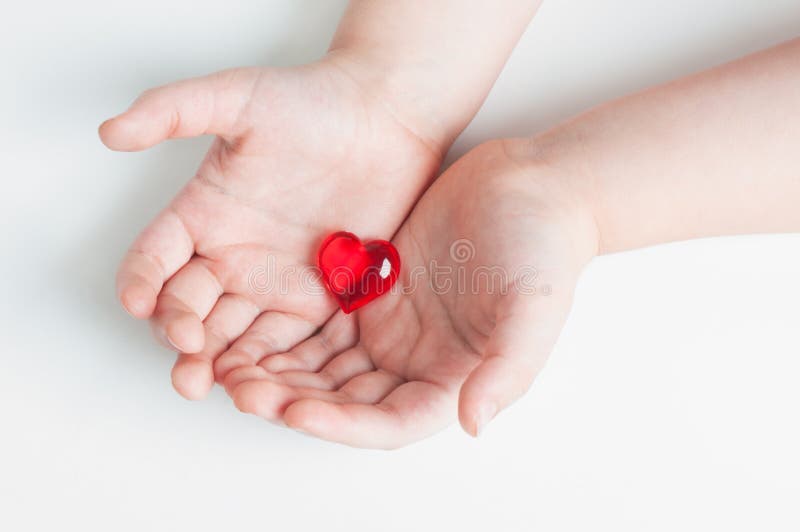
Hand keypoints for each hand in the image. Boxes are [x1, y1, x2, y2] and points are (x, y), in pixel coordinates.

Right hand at [100, 58, 442, 399]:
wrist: (386, 118)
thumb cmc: (312, 101)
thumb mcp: (237, 96)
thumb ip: (172, 111)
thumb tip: (109, 131)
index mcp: (204, 216)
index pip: (154, 260)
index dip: (142, 284)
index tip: (142, 304)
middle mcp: (232, 255)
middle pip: (190, 309)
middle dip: (180, 338)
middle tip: (185, 362)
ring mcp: (275, 280)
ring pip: (233, 333)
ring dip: (220, 361)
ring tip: (213, 384)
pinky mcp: (321, 296)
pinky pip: (288, 339)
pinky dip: (272, 362)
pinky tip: (264, 381)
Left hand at [223, 139, 598, 447]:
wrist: (530, 184)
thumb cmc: (544, 244)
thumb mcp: (535, 307)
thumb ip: (507, 368)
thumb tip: (474, 423)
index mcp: (452, 378)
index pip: (389, 421)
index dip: (341, 424)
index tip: (295, 411)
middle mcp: (416, 361)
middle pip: (344, 399)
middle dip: (294, 399)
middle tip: (243, 388)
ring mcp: (391, 326)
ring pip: (323, 365)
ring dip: (280, 370)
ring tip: (232, 365)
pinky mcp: (371, 290)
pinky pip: (319, 321)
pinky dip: (286, 331)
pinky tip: (250, 327)